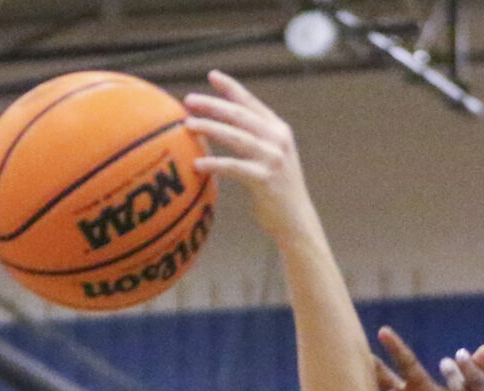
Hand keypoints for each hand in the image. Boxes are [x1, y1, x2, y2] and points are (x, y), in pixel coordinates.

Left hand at [182, 72, 313, 241]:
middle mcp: (278, 140)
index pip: (251, 104)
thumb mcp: (270, 158)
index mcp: (278, 130)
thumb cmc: (276, 190)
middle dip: (213, 105)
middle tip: (189, 100)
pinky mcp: (265, 180)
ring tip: (187, 125)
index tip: (212, 75)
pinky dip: (215, 165)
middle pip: (240, 116)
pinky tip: (197, 165)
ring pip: (235, 137)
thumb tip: (221, 125)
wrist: (296, 222)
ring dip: (209, 128)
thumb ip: (253, 139)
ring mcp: (273, 160)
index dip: (231, 88)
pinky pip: (234, 168)